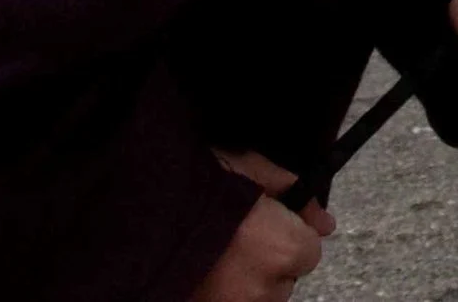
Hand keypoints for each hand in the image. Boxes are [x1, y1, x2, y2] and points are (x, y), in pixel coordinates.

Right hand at [192, 151, 330, 301]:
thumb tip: (325, 222)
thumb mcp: (250, 168)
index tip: (270, 221)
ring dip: (244, 280)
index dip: (291, 232)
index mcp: (284, 248)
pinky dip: (219, 292)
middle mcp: (264, 288)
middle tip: (237, 236)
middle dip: (269, 259)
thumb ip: (293, 193)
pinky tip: (202, 271)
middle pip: (284, 279)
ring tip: (214, 254)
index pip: (309, 251)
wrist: (132, 212)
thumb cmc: (194, 183)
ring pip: (256, 296)